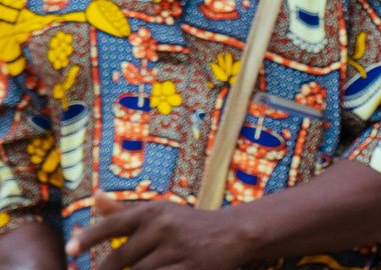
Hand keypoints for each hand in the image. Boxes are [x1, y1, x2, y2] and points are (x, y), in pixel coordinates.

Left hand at [66, 191, 249, 269]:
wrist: (233, 233)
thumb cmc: (188, 224)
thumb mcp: (159, 212)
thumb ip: (124, 210)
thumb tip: (95, 196)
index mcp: (154, 210)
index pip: (114, 223)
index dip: (89, 237)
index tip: (69, 250)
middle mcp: (163, 226)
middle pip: (119, 259)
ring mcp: (175, 249)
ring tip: (144, 266)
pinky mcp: (187, 269)